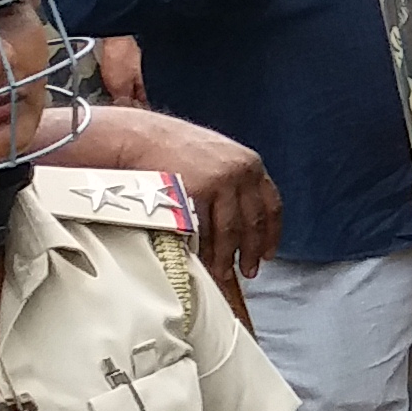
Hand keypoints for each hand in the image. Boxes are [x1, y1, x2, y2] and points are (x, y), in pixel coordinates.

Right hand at [65, 104, 281, 283]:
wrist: (140, 136)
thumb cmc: (174, 147)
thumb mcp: (218, 156)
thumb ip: (235, 181)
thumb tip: (242, 216)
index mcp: (249, 163)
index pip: (272, 205)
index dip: (271, 233)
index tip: (269, 253)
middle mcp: (240, 172)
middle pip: (253, 222)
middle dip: (252, 251)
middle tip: (249, 271)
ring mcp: (219, 182)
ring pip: (230, 230)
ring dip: (228, 256)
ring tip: (225, 273)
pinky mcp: (196, 192)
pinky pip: (205, 228)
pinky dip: (206, 249)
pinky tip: (205, 261)